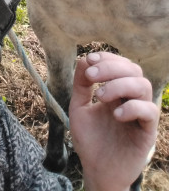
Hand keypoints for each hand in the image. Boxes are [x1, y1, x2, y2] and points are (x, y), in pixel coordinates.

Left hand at [69, 52, 158, 190]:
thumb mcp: (78, 107)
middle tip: (92, 76)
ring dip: (120, 84)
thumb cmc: (90, 139)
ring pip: (143, 85)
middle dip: (111, 67)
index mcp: (116, 90)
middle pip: (133, 69)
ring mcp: (140, 114)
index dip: (107, 58)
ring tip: (101, 96)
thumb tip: (84, 59)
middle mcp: (131, 98)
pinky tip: (115, 115)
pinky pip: (149, 111)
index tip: (89, 60)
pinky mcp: (147, 131)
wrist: (97, 170)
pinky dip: (132, 107)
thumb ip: (81, 85)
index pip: (120, 64)